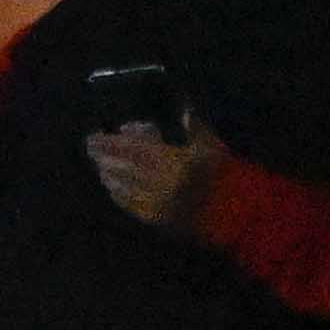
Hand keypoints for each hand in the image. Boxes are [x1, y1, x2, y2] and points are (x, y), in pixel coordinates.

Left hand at [89, 114, 221, 231]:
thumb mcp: (212, 147)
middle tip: (91, 149)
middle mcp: (157, 181)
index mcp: (170, 161)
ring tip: (101, 167)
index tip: (93, 136)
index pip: (129, 149)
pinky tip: (114, 189)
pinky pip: (131, 206)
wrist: (238, 214)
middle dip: (102, 157)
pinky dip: (119, 195)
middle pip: (120, 167)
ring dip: (108, 175)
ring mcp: (155, 202)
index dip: (109, 143)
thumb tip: (185, 110)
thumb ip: (195, 128)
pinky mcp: (157, 219)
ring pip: (122, 187)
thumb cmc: (226, 176)